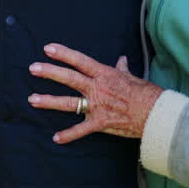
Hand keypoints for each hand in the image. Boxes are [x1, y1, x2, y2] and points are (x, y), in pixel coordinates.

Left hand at [27, 43, 161, 143]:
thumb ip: (122, 68)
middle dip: (50, 73)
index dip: (63, 54)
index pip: (80, 61)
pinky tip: (56, 138)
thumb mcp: (132, 77)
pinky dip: (68, 135)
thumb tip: (121, 59)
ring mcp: (97, 106)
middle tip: (32, 68)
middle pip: (69, 78)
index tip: (47, 48)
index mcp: (104, 74)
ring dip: (49, 101)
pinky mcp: (100, 123)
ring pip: (69, 103)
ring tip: (32, 100)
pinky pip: (81, 130)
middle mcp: (97, 88)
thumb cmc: (145, 93)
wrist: (155, 113)